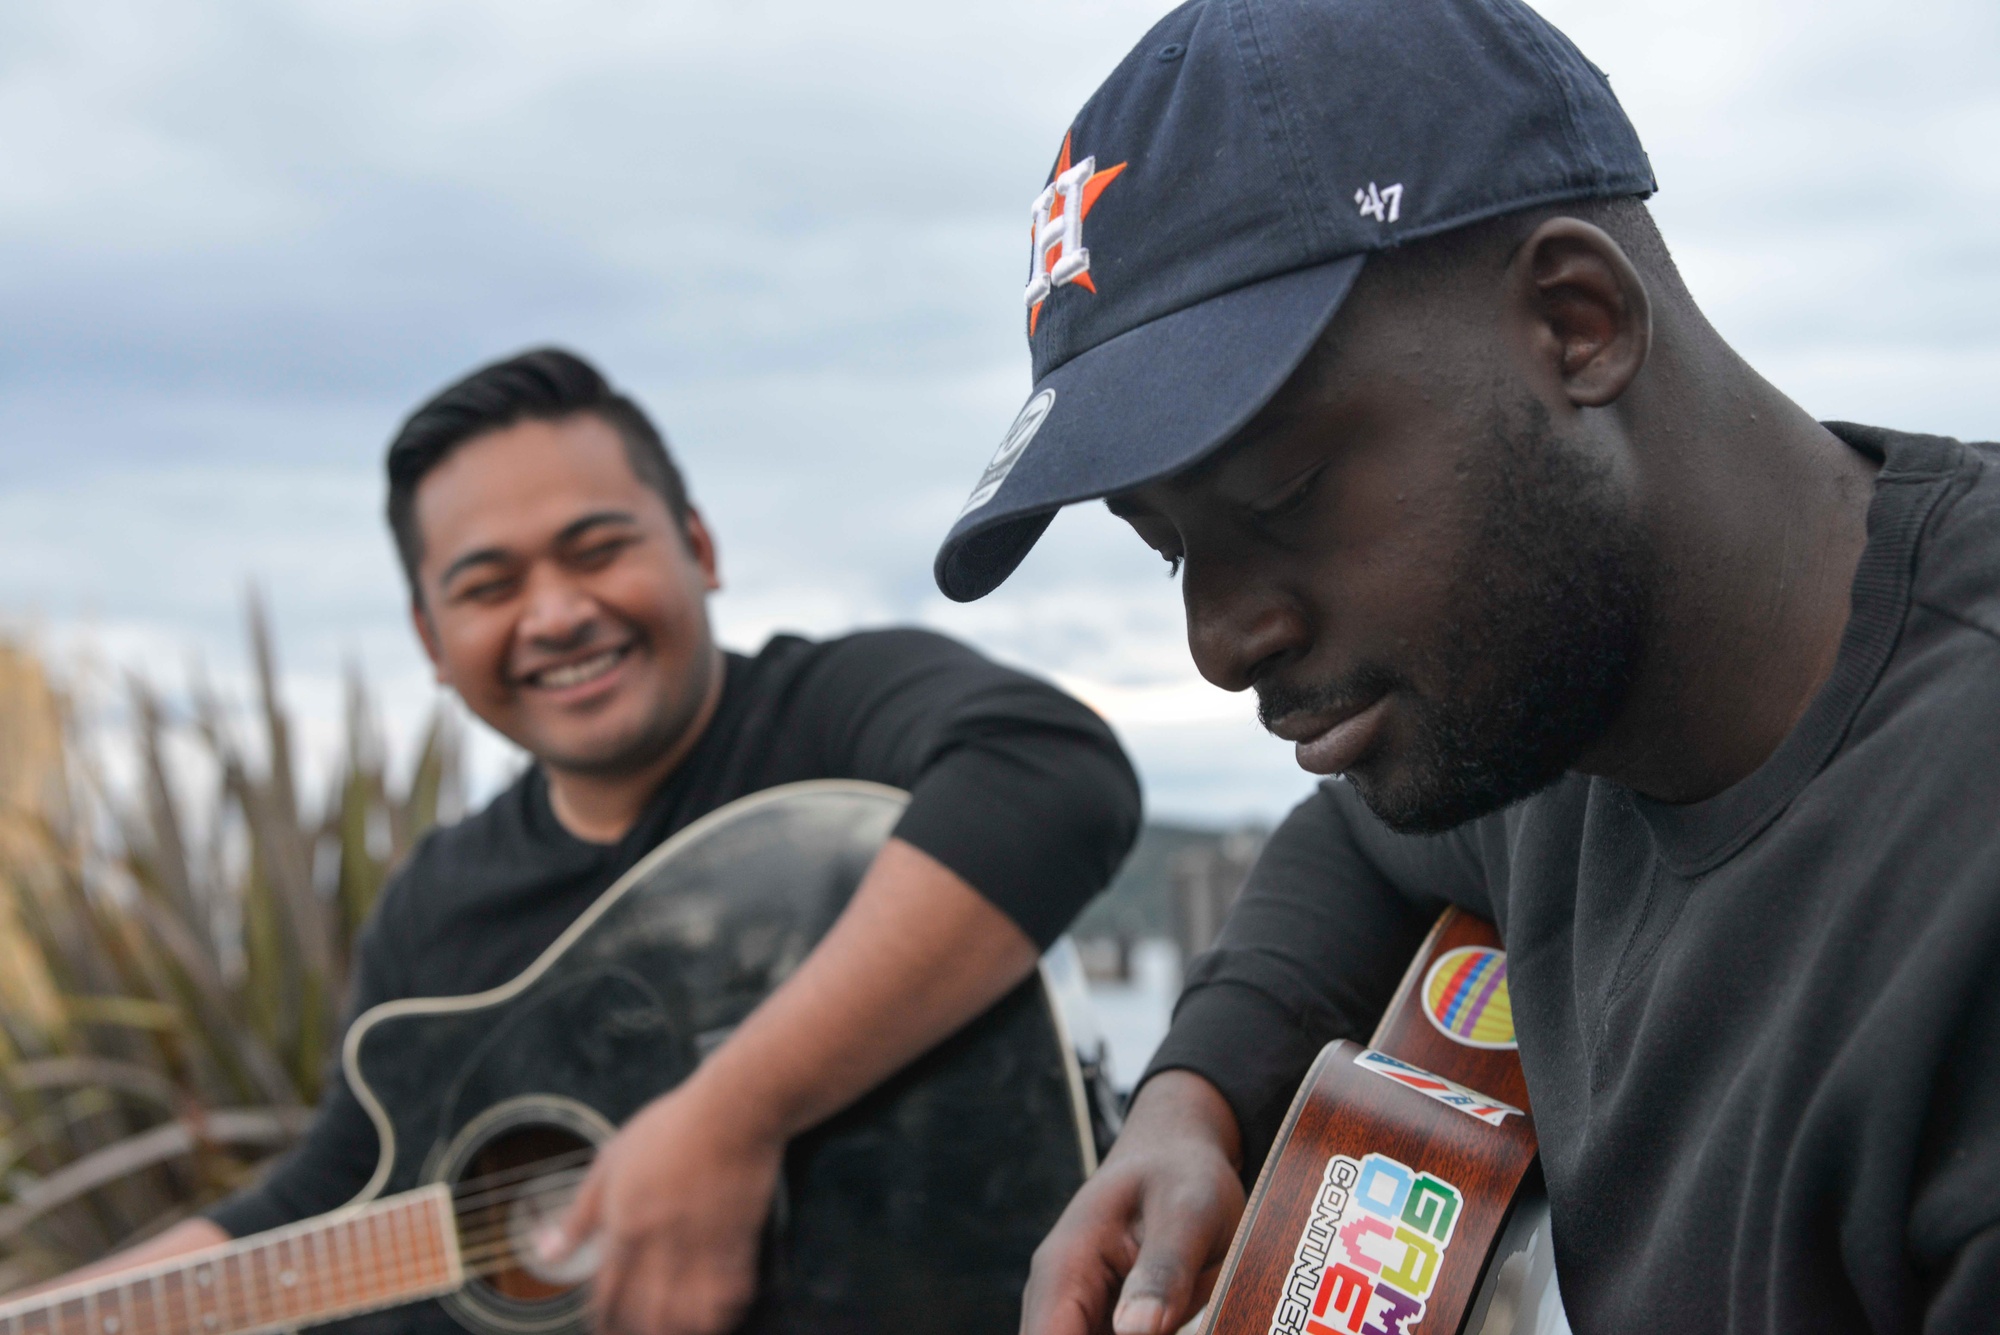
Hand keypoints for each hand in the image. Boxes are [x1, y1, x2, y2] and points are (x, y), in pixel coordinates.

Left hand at [546, 1079, 783, 1334]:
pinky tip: (714, 1313)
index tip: (603, 1330)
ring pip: (688, 1311)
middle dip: (641, 1332)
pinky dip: (721, 1310)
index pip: (606, 1293)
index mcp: (625, 1222)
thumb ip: (578, 1214)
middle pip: (647, 1311)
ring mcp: (701, 1241)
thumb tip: (544, 1253)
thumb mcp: (611, 1161)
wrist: (732, 1108)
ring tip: (676, 1328)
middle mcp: (661, 1239)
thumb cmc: (670, 1127)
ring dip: (680, 1326)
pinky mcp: (739, 1238)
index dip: (603, 1320)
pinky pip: (729, 1292)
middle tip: (640, 1334)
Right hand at [1022, 1071, 1246, 1334]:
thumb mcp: (1187, 1212)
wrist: (1177, 1151)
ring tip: (1178, 1305)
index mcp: (1064, 1270)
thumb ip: (1163, 1272)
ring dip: (1148, 1334)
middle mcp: (1059, 1299)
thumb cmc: (1181, 1172)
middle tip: (1171, 1320)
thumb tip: (1138, 1332)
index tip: (1151, 1333)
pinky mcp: (1107, 1326)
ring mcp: (1081, 1315)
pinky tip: (1183, 1313)